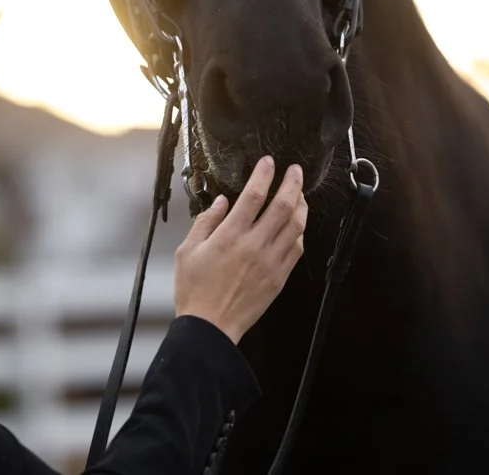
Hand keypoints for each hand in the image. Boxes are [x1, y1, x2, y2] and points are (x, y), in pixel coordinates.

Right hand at [173, 156, 307, 343]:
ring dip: (301, 205)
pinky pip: (297, 248)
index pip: (254, 195)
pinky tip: (297, 225)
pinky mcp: (280, 276)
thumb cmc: (194, 289)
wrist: (210, 326)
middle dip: (293, 183)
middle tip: (296, 171)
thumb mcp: (187, 251)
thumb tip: (222, 201)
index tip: (269, 162)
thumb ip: (205, 222)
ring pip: (296, 226)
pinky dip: (300, 232)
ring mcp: (271, 261)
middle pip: (283, 206)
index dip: (264, 174)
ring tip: (300, 194)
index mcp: (230, 236)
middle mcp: (255, 245)